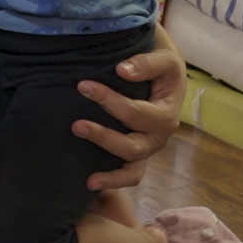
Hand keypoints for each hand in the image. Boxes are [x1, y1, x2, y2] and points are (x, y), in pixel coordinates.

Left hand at [75, 40, 184, 190]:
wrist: (163, 76)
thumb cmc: (161, 67)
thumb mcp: (164, 58)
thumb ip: (147, 63)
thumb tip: (122, 70)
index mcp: (166, 115)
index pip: (135, 113)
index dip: (108, 100)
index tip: (82, 86)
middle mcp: (158, 138)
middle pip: (131, 146)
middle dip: (102, 136)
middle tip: (75, 125)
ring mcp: (147, 150)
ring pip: (131, 170)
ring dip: (108, 172)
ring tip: (86, 176)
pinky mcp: (136, 157)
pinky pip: (129, 177)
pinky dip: (113, 182)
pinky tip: (89, 183)